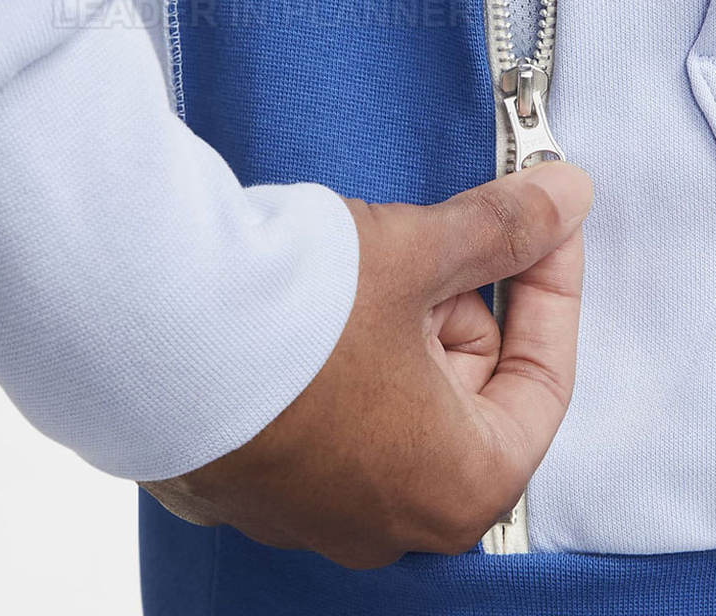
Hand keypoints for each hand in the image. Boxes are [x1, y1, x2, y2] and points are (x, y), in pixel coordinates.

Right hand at [141, 162, 592, 568]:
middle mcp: (386, 518)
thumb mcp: (416, 255)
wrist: (147, 322)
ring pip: (386, 394)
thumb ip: (503, 230)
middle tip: (427, 238)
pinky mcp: (247, 475)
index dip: (549, 289)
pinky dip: (328, 353)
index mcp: (457, 485)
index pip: (542, 381)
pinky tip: (300, 305)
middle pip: (458, 386)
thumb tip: (568, 197)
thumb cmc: (295, 315)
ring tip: (350, 265)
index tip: (544, 229)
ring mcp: (307, 504)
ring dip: (385, 321)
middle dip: (450, 301)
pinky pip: (318, 407)